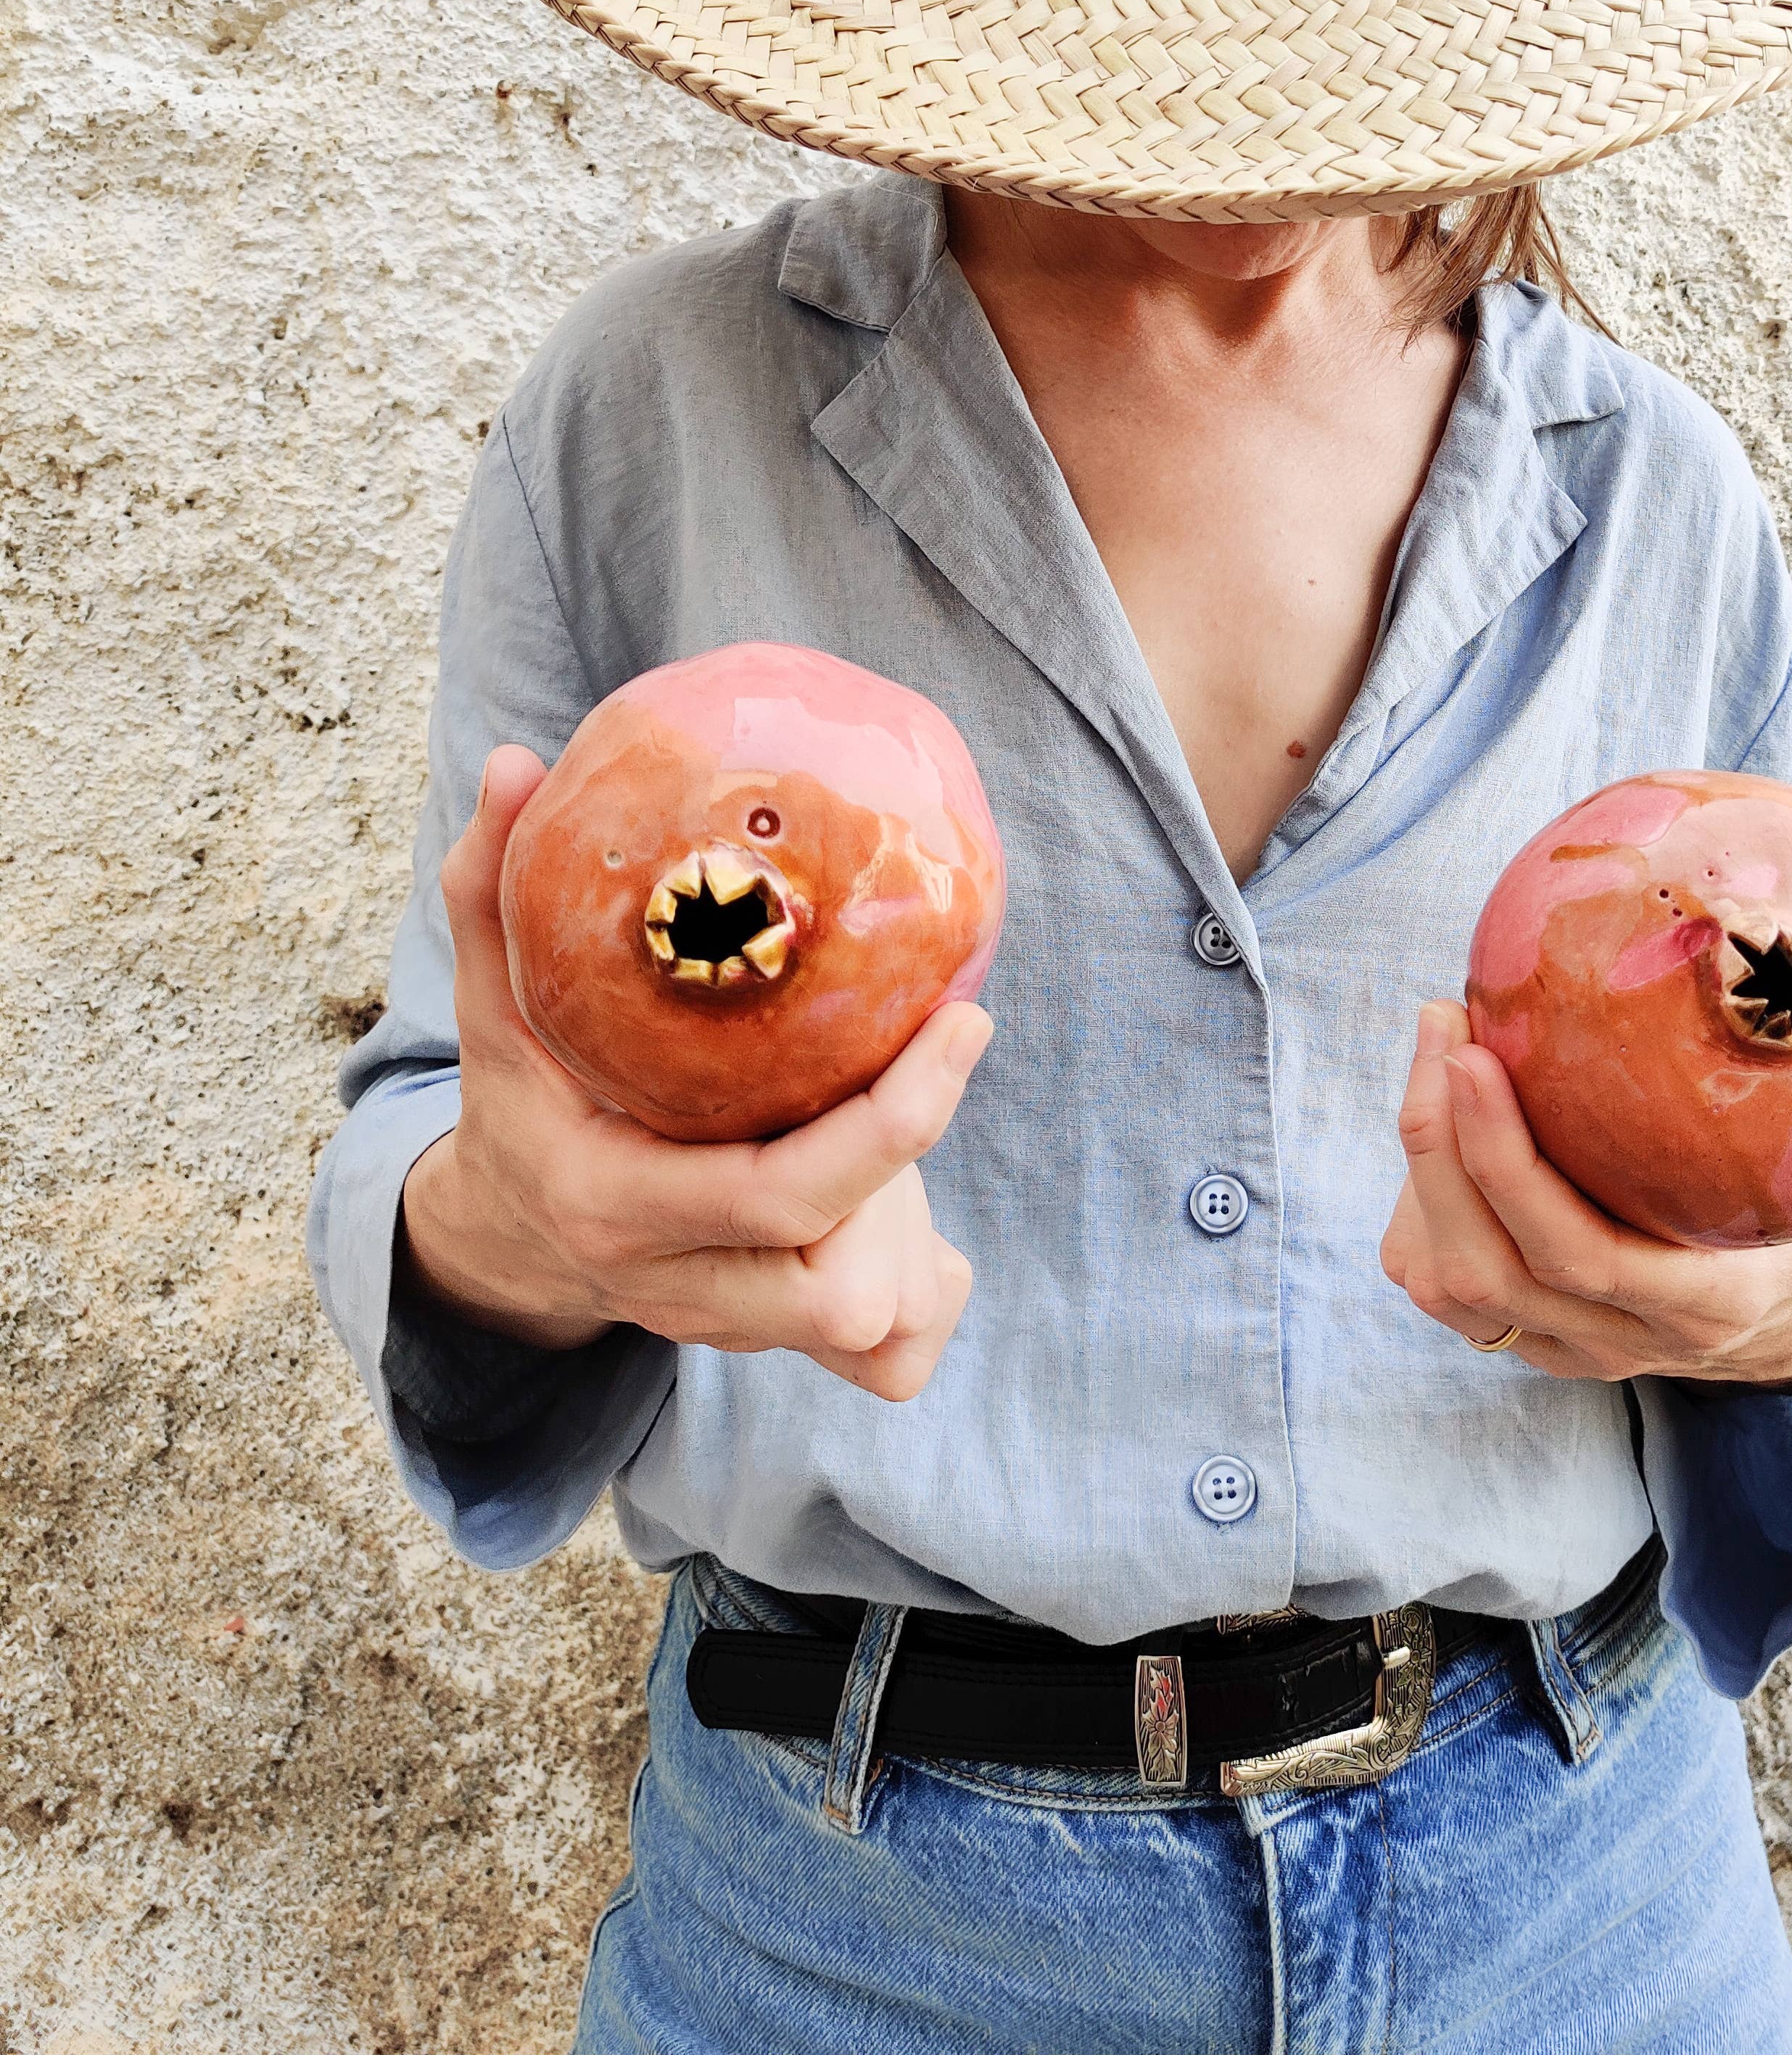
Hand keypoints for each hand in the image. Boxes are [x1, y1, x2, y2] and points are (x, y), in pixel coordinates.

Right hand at [398, 744, 987, 1401]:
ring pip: (870, 1321)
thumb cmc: (520, 1096)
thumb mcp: (492, 1000)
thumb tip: (512, 764)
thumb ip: (492, 887)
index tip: (961, 1016)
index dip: (893, 1120)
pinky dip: (922, 1298)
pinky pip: (888, 1364)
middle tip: (949, 1033)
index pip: (779, 1196)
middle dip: (913, 1158)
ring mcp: (726, 1330)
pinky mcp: (773, 1350)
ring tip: (892, 1113)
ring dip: (912, 1224)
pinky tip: (906, 1215)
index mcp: (615, 1204)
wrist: (505, 1236)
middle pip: (837, 1277)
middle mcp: (673, 1286)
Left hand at [1379, 972, 1791, 1385]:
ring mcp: (1561, 1351)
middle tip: (1445, 1017)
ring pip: (1446, 1279)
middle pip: (1487, 1267)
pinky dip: (1417, 1202)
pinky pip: (1435, 1281)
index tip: (1478, 1050)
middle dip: (1438, 1142)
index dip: (1509, 1163)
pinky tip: (1438, 1111)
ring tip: (1436, 1043)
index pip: (1579, 1255)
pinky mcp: (1518, 1339)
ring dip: (1418, 1165)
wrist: (1787, 1338)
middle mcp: (1620, 1344)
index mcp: (1704, 1306)